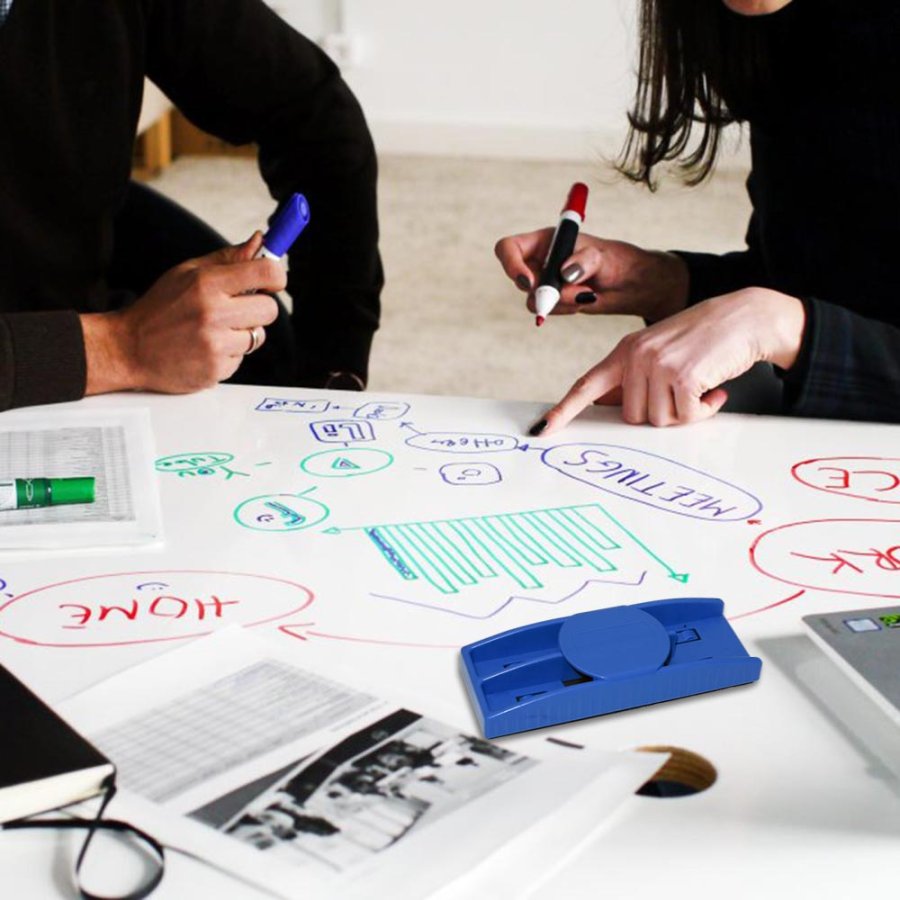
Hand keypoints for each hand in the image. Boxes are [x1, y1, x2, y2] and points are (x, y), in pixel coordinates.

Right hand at [82, 233, 284, 394]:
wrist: (127, 348)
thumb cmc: (159, 308)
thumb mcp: (187, 273)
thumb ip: (227, 259)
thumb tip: (260, 241)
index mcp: (206, 283)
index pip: (266, 272)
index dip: (277, 276)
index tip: (272, 280)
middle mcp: (212, 313)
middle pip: (270, 309)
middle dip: (259, 308)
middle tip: (237, 308)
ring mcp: (214, 344)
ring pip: (257, 336)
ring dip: (243, 333)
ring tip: (214, 330)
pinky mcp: (215, 370)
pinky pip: (241, 359)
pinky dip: (228, 354)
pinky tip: (204, 348)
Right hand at [494, 230, 688, 321]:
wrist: (626, 284)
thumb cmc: (614, 261)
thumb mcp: (602, 257)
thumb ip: (584, 261)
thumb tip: (566, 273)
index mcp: (542, 241)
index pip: (508, 248)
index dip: (511, 264)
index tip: (529, 282)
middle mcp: (537, 261)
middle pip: (518, 278)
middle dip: (544, 291)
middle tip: (574, 294)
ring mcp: (542, 282)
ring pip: (533, 299)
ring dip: (560, 302)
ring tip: (587, 295)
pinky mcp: (550, 300)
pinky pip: (545, 310)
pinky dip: (565, 309)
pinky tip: (584, 300)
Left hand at [531, 288, 805, 431]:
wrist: (745, 317)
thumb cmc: (703, 340)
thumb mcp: (659, 352)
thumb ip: (633, 378)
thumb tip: (606, 408)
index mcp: (625, 351)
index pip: (586, 385)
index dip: (563, 411)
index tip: (541, 430)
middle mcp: (636, 356)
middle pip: (632, 417)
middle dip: (660, 413)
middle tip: (683, 391)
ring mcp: (658, 365)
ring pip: (658, 421)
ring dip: (684, 412)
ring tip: (700, 387)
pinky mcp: (683, 377)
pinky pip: (686, 417)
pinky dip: (704, 411)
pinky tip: (714, 390)